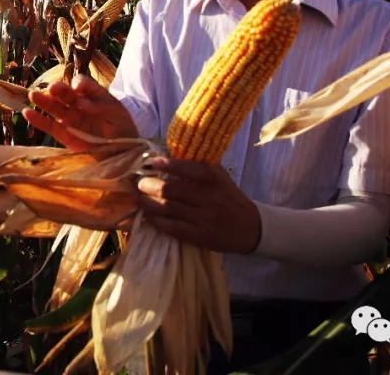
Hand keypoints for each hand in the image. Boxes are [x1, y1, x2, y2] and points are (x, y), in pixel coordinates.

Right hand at [22, 74, 138, 150]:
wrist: (123, 147)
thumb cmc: (120, 125)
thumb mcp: (115, 110)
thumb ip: (99, 104)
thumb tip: (81, 103)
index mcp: (90, 94)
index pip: (81, 84)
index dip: (79, 84)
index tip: (78, 89)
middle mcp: (77, 103)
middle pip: (65, 93)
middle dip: (58, 90)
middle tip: (53, 89)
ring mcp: (70, 118)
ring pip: (54, 107)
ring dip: (43, 101)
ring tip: (33, 95)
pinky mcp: (64, 134)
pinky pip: (49, 126)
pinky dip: (38, 120)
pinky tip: (27, 113)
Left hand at [135, 157, 261, 253]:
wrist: (250, 227)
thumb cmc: (229, 196)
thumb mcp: (220, 177)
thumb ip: (198, 166)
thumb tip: (168, 154)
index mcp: (213, 179)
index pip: (188, 168)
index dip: (168, 165)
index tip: (152, 162)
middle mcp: (208, 197)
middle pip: (172, 190)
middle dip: (150, 186)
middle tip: (139, 183)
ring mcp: (203, 218)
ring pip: (168, 209)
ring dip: (148, 204)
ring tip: (138, 199)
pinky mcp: (199, 235)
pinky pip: (172, 228)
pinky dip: (157, 221)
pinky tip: (149, 216)